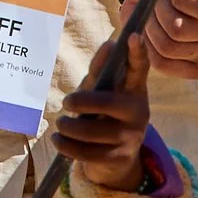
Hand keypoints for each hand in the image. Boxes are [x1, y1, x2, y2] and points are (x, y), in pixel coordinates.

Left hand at [52, 38, 154, 193]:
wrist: (118, 161)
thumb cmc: (105, 116)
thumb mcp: (104, 92)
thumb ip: (101, 71)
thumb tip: (110, 45)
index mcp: (136, 91)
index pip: (140, 69)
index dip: (137, 53)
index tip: (132, 36)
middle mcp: (138, 113)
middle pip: (108, 103)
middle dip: (81, 102)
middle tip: (66, 102)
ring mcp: (130, 138)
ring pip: (91, 131)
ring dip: (68, 126)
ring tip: (60, 124)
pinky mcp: (118, 158)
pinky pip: (85, 152)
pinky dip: (65, 145)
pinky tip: (58, 140)